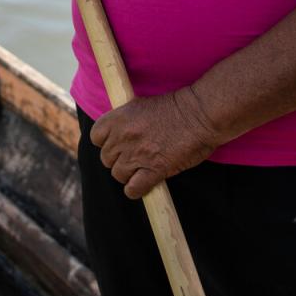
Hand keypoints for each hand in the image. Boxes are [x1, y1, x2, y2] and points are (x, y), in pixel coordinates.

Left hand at [90, 87, 221, 199]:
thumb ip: (126, 120)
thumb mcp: (142, 105)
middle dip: (118, 159)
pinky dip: (137, 190)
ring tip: (142, 169)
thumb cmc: (177, 107)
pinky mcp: (153, 170)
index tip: (117, 143)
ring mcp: (137, 155)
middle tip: (134, 156)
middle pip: (106, 158)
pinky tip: (146, 183)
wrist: (200, 113)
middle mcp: (123, 136)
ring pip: (118, 175)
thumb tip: (118, 135)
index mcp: (119, 118)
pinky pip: (133, 189)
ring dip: (129, 174)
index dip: (105, 142)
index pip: (96, 137)